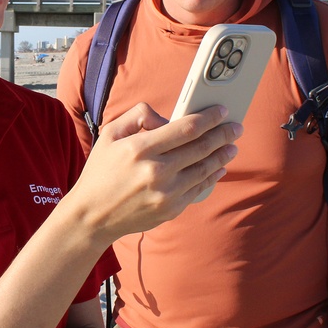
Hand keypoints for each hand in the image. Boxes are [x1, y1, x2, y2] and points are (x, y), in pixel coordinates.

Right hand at [65, 103, 240, 241]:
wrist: (92, 216)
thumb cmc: (101, 171)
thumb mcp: (110, 134)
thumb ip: (137, 116)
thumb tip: (166, 118)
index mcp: (140, 149)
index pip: (185, 129)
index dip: (208, 118)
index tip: (221, 112)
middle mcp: (155, 171)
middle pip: (200, 148)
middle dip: (222, 135)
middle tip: (236, 127)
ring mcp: (165, 193)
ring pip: (203, 169)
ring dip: (222, 156)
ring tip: (232, 146)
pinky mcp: (170, 209)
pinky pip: (198, 188)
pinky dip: (211, 176)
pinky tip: (218, 168)